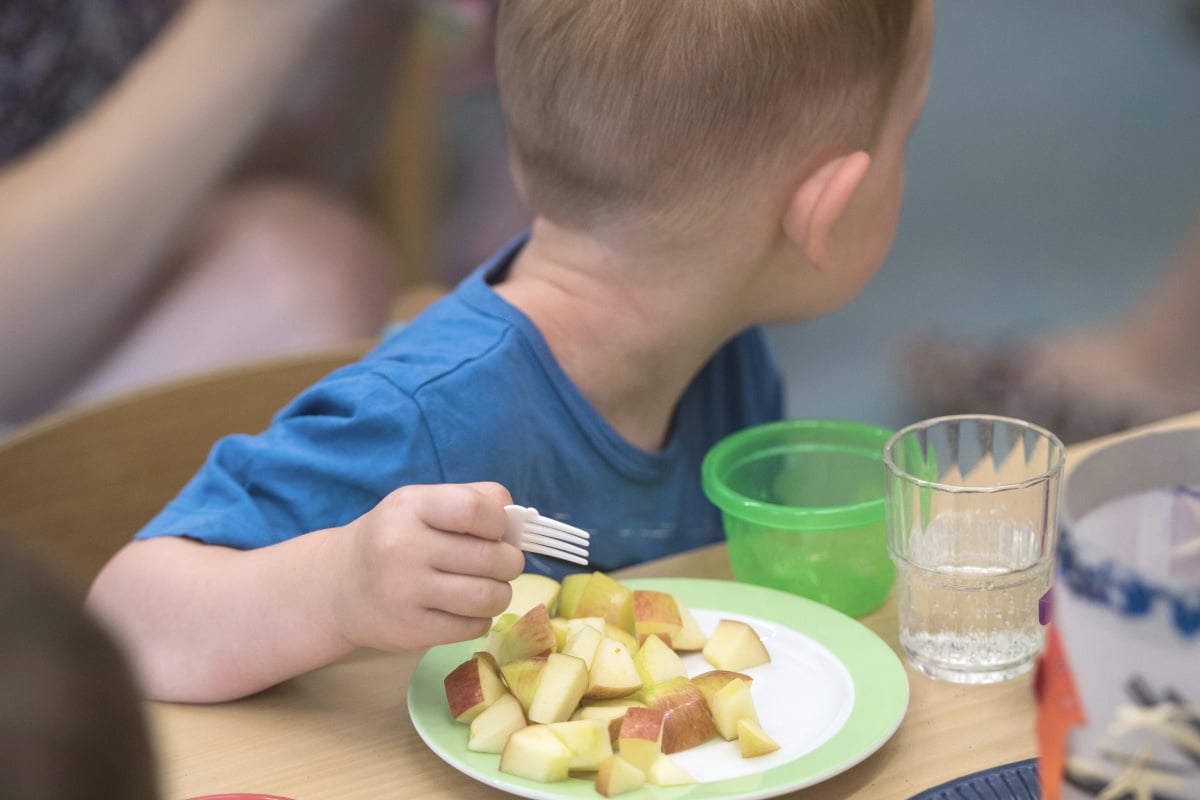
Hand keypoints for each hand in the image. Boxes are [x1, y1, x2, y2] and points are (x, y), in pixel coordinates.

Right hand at [327, 482, 525, 651]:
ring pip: (488, 597)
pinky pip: (473, 626)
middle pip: (491, 557)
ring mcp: (405, 592)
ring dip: (500, 593)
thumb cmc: (394, 538)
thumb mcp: (421, 504)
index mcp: (410, 507)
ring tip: (488, 587)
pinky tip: (465, 608)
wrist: (338, 587)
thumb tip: (519, 521)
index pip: (474, 509)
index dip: (500, 522)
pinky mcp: (410, 630)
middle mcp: (403, 548)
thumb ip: (473, 499)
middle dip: (510, 562)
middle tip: (502, 564)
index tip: (498, 531)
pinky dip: (480, 618)